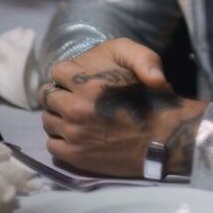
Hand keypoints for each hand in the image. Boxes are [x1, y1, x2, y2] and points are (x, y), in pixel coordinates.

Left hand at [39, 38, 209, 176]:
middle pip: (47, 96)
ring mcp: (74, 133)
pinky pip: (52, 145)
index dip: (66, 74)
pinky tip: (73, 136)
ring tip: (73, 117)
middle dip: (59, 94)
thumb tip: (104, 63)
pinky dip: (59, 139)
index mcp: (89, 84)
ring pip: (47, 120)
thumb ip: (129, 56)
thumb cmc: (154, 101)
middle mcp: (76, 108)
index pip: (57, 72)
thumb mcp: (144, 65)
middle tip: (72, 98)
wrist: (165, 140)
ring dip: (57, 116)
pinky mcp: (75, 156)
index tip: (74, 79)